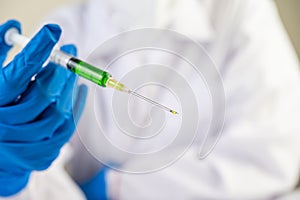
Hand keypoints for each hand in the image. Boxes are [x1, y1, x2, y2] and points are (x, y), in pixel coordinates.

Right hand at [0, 20, 86, 195]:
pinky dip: (75, 105)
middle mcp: (6, 126)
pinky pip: (67, 126)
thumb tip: (14, 25)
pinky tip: (78, 88)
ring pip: (58, 112)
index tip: (53, 30)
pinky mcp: (43, 155)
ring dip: (69, 87)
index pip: (16, 74)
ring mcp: (25, 144)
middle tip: (71, 50)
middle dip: (60, 70)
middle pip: (42, 95)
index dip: (36, 50)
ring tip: (72, 71)